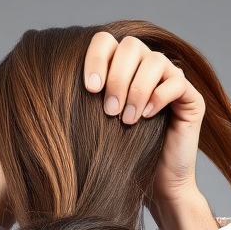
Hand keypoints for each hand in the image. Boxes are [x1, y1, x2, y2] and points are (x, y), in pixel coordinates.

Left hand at [83, 33, 215, 229]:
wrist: (153, 187)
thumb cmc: (117, 161)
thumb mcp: (90, 129)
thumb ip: (75, 103)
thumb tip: (40, 83)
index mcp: (120, 68)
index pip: (106, 41)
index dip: (96, 58)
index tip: (89, 89)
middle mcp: (146, 68)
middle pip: (132, 46)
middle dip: (117, 77)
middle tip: (109, 111)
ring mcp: (170, 81)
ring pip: (155, 61)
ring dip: (137, 89)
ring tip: (127, 120)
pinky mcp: (190, 98)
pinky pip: (177, 81)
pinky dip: (159, 96)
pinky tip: (147, 117)